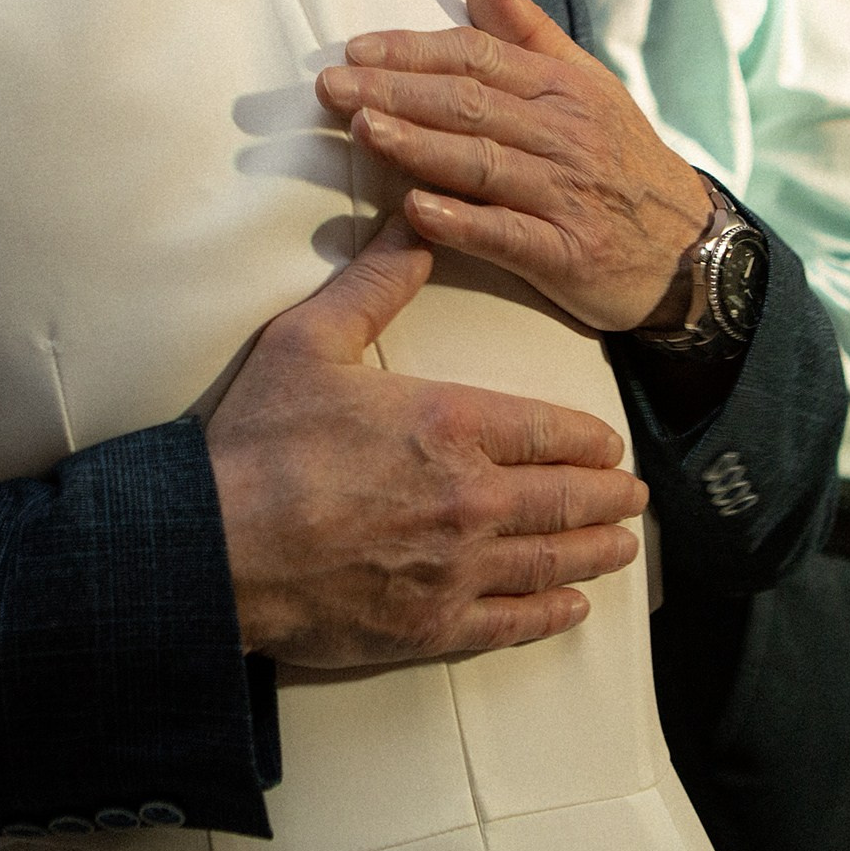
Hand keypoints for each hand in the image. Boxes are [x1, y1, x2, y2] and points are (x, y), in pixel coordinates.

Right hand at [207, 218, 649, 667]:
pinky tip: (572, 607)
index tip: (609, 444)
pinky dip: (552, 614)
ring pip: (551, 560)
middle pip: (565, 498)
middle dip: (608, 496)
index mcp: (449, 424)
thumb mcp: (309, 341)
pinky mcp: (431, 625)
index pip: (548, 430)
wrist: (215, 545)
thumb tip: (416, 225)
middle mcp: (470, 498)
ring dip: (596, 552)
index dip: (587, 438)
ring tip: (621, 547)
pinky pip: (512, 622)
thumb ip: (374, 285)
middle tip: (634, 496)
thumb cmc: (257, 441)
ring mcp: (456, 568)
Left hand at [314, 0, 710, 333]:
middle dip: (396, 91)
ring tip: (362, 130)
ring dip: (419, 145)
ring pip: (483, 163)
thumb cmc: (620, 158)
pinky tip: (416, 212)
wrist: (693, 248)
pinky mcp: (568, 253)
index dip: (413, 51)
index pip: (478, 56)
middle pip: (470, 104)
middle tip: (331, 86)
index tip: (354, 50)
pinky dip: (463, 222)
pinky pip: (509, 235)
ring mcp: (567, 195)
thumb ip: (524, 30)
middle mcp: (565, 134)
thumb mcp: (586, 84)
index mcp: (563, 87)